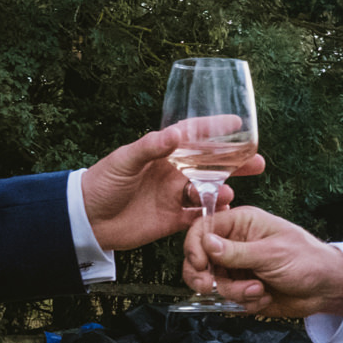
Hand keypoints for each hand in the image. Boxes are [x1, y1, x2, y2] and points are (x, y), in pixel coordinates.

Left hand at [79, 115, 262, 251]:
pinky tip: (222, 213)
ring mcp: (172, 196)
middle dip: (234, 163)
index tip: (238, 122)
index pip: (193, 136)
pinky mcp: (170, 219)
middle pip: (209, 165)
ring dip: (222, 191)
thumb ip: (150, 147)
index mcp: (161, 153)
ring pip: (206, 191)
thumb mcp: (124, 160)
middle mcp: (171, 173)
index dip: (215, 128)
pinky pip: (196, 216)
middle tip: (257, 162)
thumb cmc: (101, 182)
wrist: (86, 219)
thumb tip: (178, 134)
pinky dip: (210, 215)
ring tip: (231, 194)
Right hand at [183, 205, 342, 319]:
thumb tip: (206, 243)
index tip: (198, 265)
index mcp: (241, 223)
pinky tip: (265, 297)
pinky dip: (245, 302)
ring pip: (214, 283)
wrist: (326, 289)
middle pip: (200, 259)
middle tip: (209, 287)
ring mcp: (237, 268)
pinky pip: (228, 299)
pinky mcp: (242, 288)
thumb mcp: (272, 254)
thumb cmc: (307, 261)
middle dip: (203, 276)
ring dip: (234, 292)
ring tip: (259, 291)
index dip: (194, 247)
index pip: (202, 229)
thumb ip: (237, 251)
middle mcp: (235, 244)